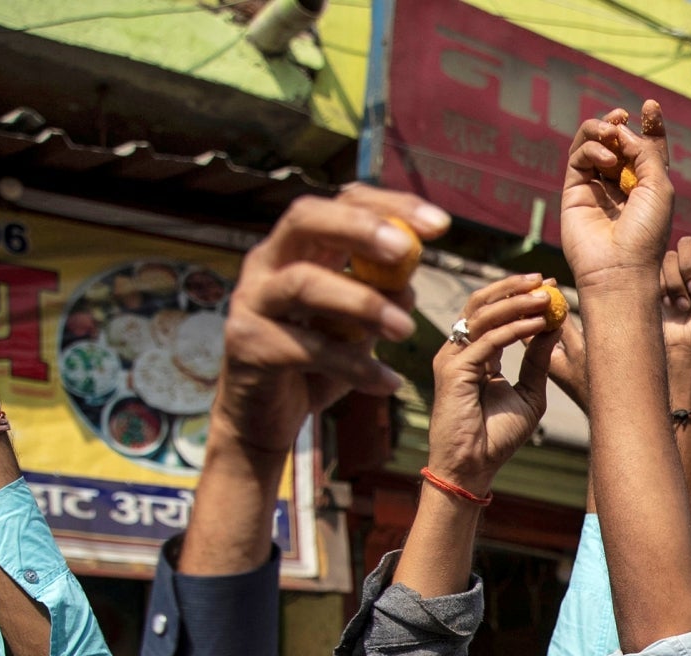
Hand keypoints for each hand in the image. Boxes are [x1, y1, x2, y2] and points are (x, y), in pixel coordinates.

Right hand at [213, 184, 437, 459]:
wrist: (267, 418)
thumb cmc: (315, 364)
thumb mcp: (354, 326)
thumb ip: (377, 298)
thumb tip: (409, 284)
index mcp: (297, 249)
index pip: (340, 202)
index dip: (390, 206)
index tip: (441, 225)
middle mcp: (267, 263)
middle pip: (306, 220)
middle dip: (360, 229)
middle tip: (406, 251)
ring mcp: (252, 301)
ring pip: (304, 283)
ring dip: (362, 303)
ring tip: (406, 329)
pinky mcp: (249, 345)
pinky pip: (308, 348)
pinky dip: (354, 366)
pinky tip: (389, 383)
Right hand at [428, 273, 556, 494]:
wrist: (475, 467)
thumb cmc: (499, 437)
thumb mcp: (529, 393)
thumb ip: (538, 361)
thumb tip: (554, 327)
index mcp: (475, 354)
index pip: (493, 312)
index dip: (518, 295)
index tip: (548, 286)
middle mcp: (460, 350)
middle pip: (482, 303)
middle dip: (514, 288)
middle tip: (543, 280)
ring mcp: (453, 357)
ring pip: (482, 314)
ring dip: (516, 302)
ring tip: (545, 297)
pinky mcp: (454, 370)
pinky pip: (488, 340)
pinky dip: (515, 329)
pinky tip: (539, 323)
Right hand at [562, 101, 676, 292]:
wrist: (618, 267)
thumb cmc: (647, 233)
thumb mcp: (660, 186)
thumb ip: (646, 151)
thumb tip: (622, 129)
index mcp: (648, 186)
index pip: (647, 147)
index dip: (649, 125)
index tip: (650, 106)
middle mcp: (622, 185)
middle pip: (619, 141)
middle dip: (621, 124)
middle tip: (623, 118)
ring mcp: (597, 187)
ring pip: (595, 143)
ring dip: (603, 129)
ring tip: (612, 133)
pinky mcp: (574, 190)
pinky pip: (579, 155)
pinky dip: (593, 148)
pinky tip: (607, 159)